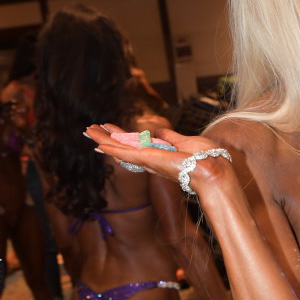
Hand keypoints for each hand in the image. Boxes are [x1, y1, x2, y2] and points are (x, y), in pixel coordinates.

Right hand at [85, 123, 231, 188]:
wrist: (212, 170)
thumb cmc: (205, 159)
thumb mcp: (186, 142)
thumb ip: (170, 138)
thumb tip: (159, 132)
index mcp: (160, 155)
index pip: (136, 145)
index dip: (122, 136)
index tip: (109, 128)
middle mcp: (151, 159)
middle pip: (123, 146)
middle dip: (107, 137)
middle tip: (89, 129)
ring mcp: (149, 160)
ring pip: (120, 148)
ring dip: (104, 139)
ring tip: (88, 131)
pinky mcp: (148, 159)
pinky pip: (126, 152)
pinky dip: (112, 147)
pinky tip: (99, 144)